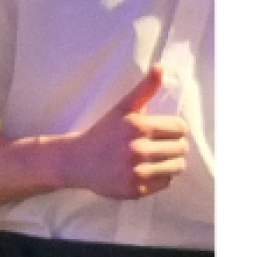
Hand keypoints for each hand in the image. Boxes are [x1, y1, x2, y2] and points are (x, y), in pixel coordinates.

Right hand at [54, 68, 188, 200]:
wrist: (74, 161)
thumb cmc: (102, 132)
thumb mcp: (122, 109)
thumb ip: (144, 89)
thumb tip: (160, 66)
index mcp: (137, 126)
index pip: (180, 128)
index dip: (172, 129)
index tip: (159, 131)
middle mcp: (137, 149)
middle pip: (181, 148)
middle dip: (172, 146)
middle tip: (155, 145)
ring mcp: (136, 171)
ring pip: (177, 167)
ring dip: (169, 162)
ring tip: (153, 159)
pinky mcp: (136, 189)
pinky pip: (166, 183)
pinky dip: (159, 177)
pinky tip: (143, 171)